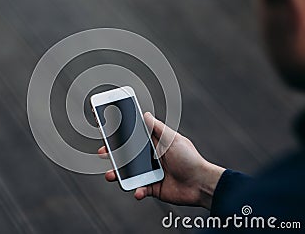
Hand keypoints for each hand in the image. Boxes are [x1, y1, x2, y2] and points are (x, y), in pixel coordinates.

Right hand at [97, 112, 224, 209]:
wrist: (201, 184)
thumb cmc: (190, 158)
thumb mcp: (173, 139)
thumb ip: (157, 128)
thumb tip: (145, 114)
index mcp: (155, 144)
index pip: (135, 138)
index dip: (122, 135)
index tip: (108, 132)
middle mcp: (151, 157)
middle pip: (128, 155)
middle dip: (114, 154)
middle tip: (103, 152)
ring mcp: (150, 173)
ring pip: (129, 173)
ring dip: (118, 174)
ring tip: (111, 175)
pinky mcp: (152, 188)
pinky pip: (140, 189)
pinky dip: (137, 190)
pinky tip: (138, 191)